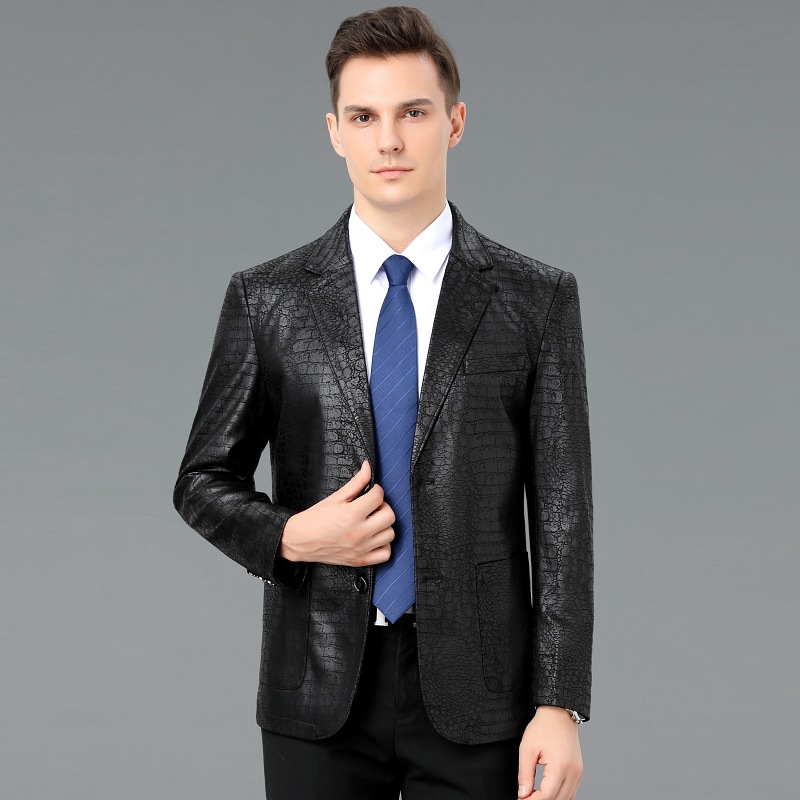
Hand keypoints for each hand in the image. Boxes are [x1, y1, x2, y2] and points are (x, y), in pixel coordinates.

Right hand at [278, 461, 394, 566]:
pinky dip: (383, 545)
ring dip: (384, 525)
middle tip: (372, 506)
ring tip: (372, 522)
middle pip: (389, 516)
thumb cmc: (314, 520)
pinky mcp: (360, 560)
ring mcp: (360, 548)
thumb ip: (356, 482)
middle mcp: (358, 533)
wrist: (299, 541)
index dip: (376, 490)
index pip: (379, 496)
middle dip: (382, 507)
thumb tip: (368, 467)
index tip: (371, 492)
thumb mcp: (335, 497)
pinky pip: (385, 554)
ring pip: (390, 534)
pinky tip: (374, 538)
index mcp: (350, 515)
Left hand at [517, 706, 582, 798]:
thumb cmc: (544, 726)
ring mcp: (578, 772)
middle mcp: (573, 772)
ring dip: (551, 799)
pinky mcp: (579, 771)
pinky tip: (547, 792)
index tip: (521, 799)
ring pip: (566, 798)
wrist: (559, 713)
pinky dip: (560, 795)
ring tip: (534, 795)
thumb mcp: (527, 749)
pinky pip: (571, 791)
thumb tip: (523, 794)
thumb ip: (525, 774)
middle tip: (526, 797)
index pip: (547, 796)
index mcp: (560, 766)